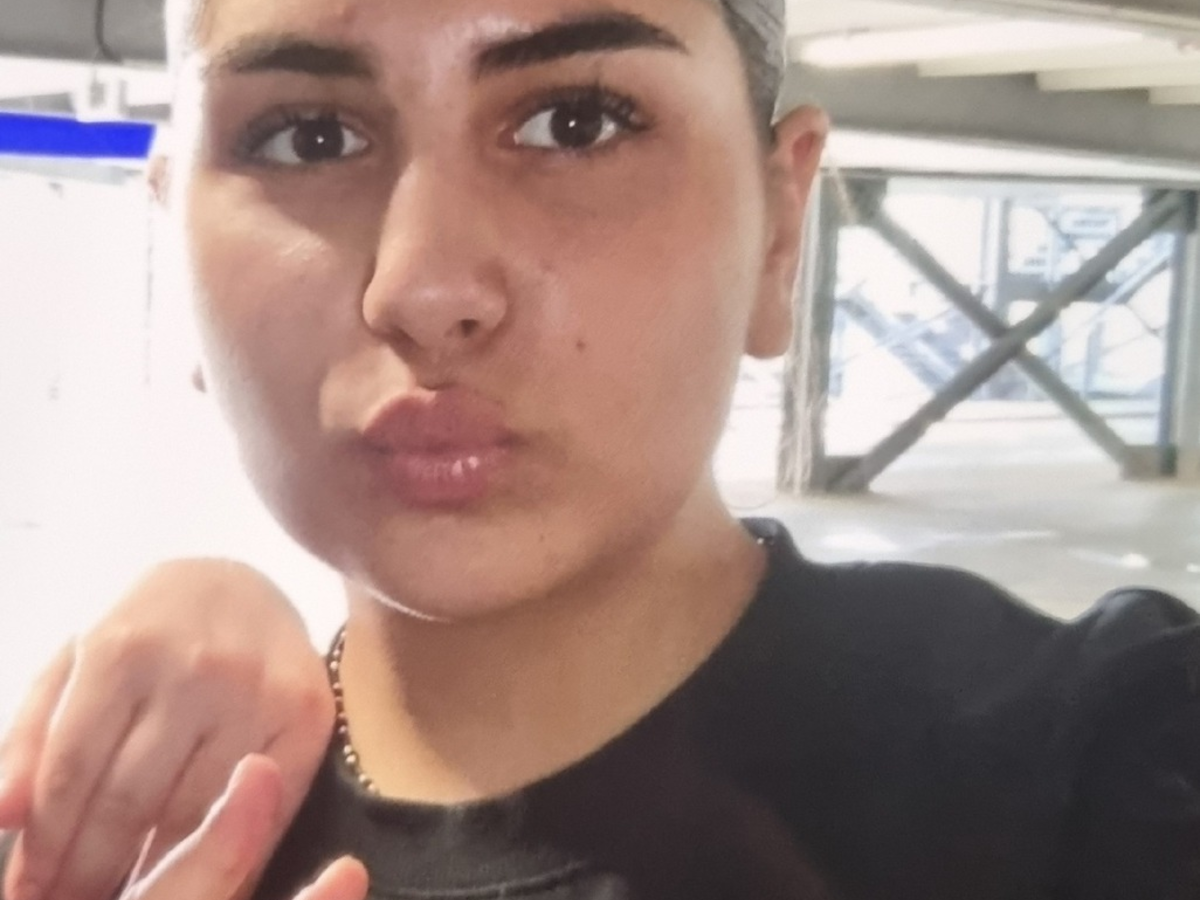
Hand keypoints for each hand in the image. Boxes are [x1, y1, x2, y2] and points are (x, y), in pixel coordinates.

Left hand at [0, 560, 334, 899]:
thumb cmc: (148, 632)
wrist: (246, 585)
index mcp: (124, 648)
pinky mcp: (308, 715)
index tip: (28, 891)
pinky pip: (262, 813)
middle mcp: (196, 668)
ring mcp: (258, 693)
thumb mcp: (77, 662)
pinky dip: (228, 859)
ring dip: (153, 875)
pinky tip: (199, 878)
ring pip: (193, 815)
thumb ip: (32, 734)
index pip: (71, 769)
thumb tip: (3, 813)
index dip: (45, 843)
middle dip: (88, 872)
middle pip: (128, 801)